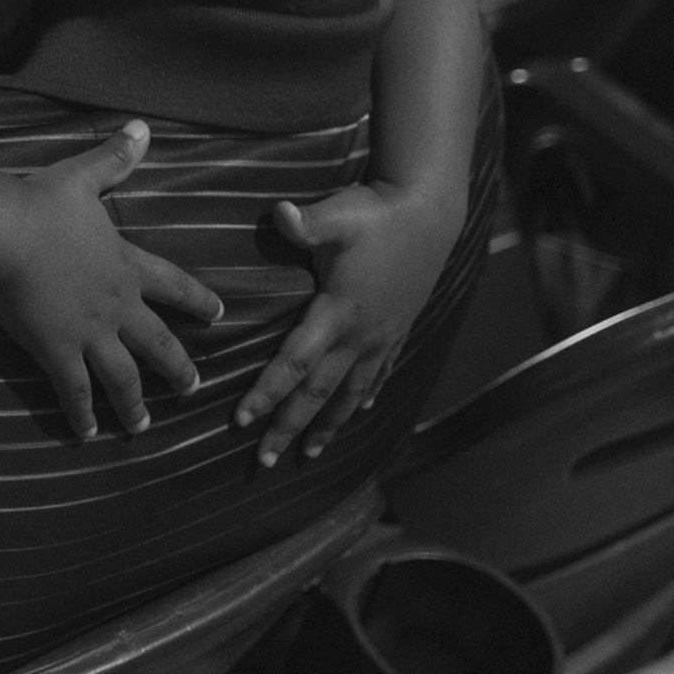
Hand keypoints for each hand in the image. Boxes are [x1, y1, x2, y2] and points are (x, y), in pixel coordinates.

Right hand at [0, 122, 216, 441]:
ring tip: (144, 426)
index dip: (198, 301)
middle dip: (178, 368)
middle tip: (193, 388)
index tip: (218, 316)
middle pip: (158, 344)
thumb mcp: (82, 175)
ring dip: (136, 403)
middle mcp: (117, 306)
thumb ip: (115, 158)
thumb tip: (142, 127)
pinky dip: (82, 414)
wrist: (5, 234)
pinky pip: (75, 391)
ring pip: (124, 377)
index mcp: (126, 265)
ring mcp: (90, 333)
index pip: (174, 286)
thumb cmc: (40, 203)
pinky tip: (88, 434)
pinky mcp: (57, 352)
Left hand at [247, 177, 467, 464]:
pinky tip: (363, 409)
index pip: (295, 363)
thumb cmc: (379, 212)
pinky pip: (380, 372)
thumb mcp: (340, 214)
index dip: (267, 393)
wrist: (431, 211)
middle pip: (318, 393)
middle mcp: (361, 334)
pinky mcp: (398, 327)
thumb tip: (280, 214)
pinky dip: (366, 395)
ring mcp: (382, 335)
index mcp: (339, 312)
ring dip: (329, 425)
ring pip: (351, 392)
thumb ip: (308, 222)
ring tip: (310, 453)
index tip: (242, 421)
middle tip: (264, 462)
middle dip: (289, 427)